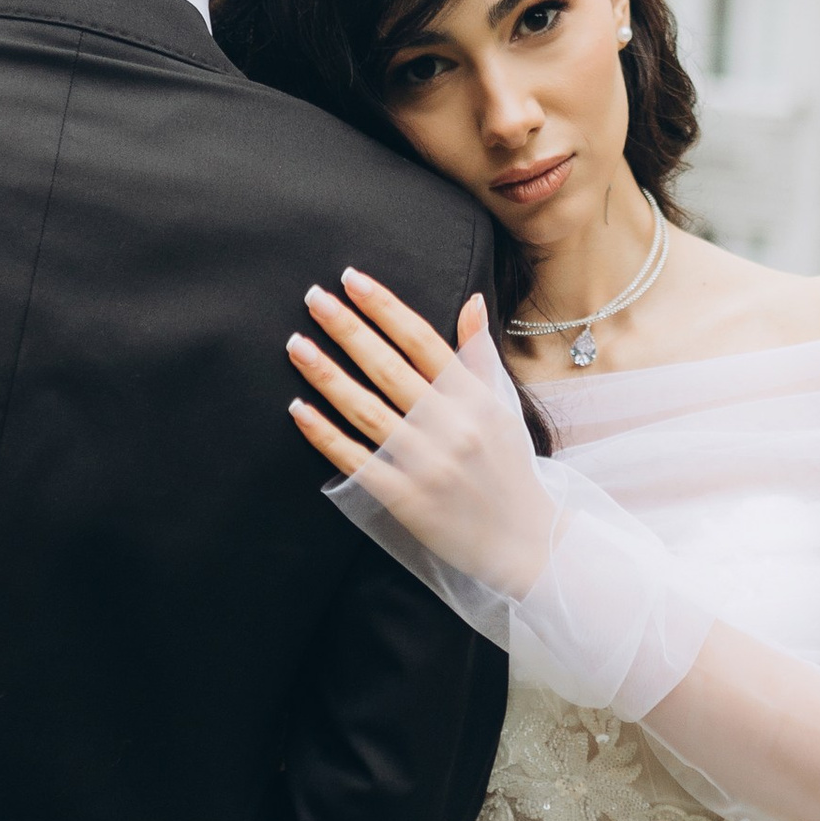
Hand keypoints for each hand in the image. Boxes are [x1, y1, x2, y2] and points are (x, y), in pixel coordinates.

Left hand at [288, 275, 554, 596]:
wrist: (524, 541)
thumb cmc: (509, 468)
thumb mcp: (501, 406)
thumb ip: (479, 354)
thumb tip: (470, 299)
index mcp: (473, 399)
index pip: (422, 340)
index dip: (385, 307)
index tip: (352, 279)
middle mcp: (449, 426)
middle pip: (388, 367)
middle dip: (347, 329)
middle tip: (312, 297)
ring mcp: (425, 462)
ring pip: (366, 410)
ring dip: (326, 375)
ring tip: (295, 344)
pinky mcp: (405, 497)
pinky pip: (356, 459)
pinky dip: (324, 434)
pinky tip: (298, 409)